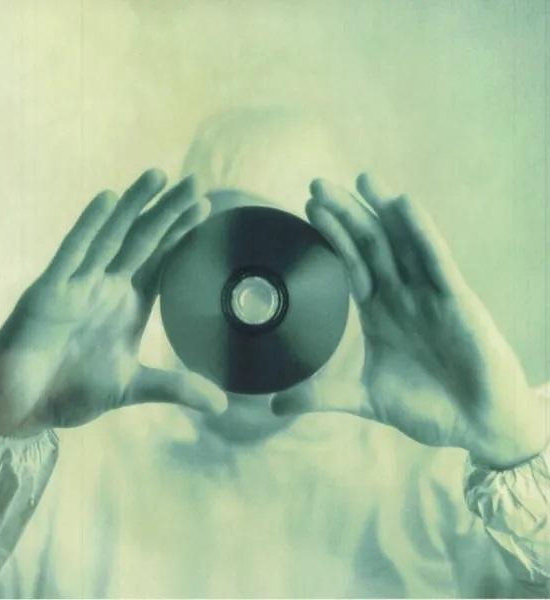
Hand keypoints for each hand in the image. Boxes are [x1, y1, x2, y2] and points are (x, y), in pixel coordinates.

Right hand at [0, 170, 225, 437]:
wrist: (23, 410)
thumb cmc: (74, 391)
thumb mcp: (133, 387)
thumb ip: (176, 387)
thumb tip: (221, 406)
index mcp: (127, 303)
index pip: (160, 258)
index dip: (181, 232)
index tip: (207, 206)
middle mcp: (105, 287)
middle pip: (142, 240)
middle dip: (167, 211)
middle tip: (196, 181)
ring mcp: (77, 286)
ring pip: (110, 238)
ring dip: (134, 207)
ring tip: (159, 177)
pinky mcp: (47, 294)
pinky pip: (71, 254)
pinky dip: (89, 228)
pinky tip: (108, 201)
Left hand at [272, 174, 547, 467]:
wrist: (478, 426)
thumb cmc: (428, 408)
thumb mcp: (366, 398)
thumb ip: (322, 395)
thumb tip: (274, 406)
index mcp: (380, 310)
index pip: (351, 263)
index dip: (332, 235)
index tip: (307, 209)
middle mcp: (403, 295)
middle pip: (371, 244)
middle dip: (346, 213)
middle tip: (317, 185)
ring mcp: (430, 294)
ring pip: (403, 243)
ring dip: (382, 210)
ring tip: (361, 179)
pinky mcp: (457, 301)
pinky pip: (436, 261)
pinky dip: (420, 233)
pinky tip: (403, 205)